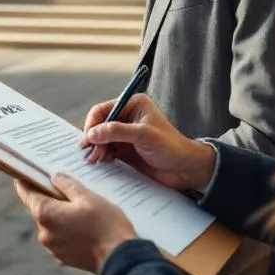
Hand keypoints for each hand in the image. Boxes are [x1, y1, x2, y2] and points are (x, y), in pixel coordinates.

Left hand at [14, 174, 136, 273]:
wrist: (120, 259)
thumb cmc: (106, 225)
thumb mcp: (88, 197)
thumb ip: (68, 185)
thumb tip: (55, 177)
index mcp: (46, 214)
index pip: (26, 193)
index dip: (24, 180)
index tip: (24, 171)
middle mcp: (44, 232)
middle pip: (38, 208)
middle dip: (47, 196)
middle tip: (59, 184)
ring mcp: (53, 247)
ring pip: (50, 223)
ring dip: (58, 214)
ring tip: (77, 206)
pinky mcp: (63, 257)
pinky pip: (59, 237)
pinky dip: (65, 228)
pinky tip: (81, 224)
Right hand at [80, 95, 215, 192]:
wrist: (185, 169)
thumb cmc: (171, 147)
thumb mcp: (143, 135)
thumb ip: (117, 132)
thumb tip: (92, 134)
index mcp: (133, 105)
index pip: (103, 110)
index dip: (93, 123)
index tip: (88, 139)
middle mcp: (127, 117)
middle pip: (99, 125)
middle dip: (94, 139)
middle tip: (91, 153)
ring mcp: (125, 135)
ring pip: (101, 139)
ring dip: (97, 149)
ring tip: (97, 159)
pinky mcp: (125, 150)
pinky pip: (107, 151)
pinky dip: (102, 156)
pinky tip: (103, 162)